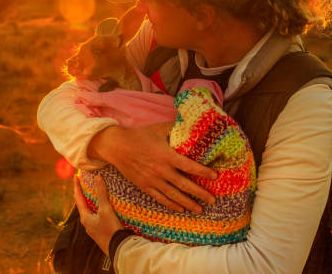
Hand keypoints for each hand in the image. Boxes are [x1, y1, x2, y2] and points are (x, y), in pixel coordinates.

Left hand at [73, 175, 122, 254]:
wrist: (119, 249)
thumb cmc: (110, 229)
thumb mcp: (106, 210)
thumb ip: (101, 193)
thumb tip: (97, 177)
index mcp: (85, 217)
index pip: (78, 199)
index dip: (77, 187)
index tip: (76, 177)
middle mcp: (87, 223)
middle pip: (83, 205)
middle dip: (83, 194)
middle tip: (84, 184)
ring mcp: (94, 228)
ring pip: (90, 211)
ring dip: (91, 201)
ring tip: (93, 193)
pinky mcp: (101, 232)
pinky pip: (97, 216)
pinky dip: (98, 208)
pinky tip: (104, 208)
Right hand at [88, 123, 216, 212]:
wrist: (117, 147)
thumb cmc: (139, 136)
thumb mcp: (158, 128)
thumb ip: (175, 127)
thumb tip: (191, 122)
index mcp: (166, 155)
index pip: (188, 166)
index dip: (203, 172)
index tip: (215, 176)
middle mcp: (161, 170)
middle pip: (184, 184)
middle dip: (200, 193)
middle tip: (213, 199)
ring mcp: (152, 180)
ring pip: (173, 195)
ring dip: (188, 203)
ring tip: (200, 209)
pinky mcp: (144, 186)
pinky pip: (160, 198)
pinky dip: (171, 204)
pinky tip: (180, 209)